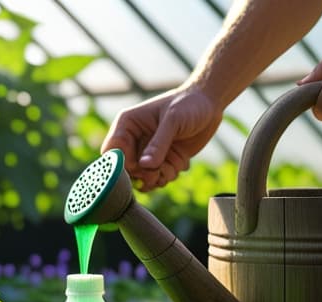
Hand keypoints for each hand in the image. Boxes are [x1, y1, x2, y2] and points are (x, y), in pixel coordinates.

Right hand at [101, 86, 222, 190]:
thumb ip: (159, 144)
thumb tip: (145, 166)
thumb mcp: (173, 120)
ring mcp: (148, 152)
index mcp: (127, 124)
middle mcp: (134, 140)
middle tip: (160, 170)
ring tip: (173, 165)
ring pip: (142, 178)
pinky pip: (158, 178)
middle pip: (126, 170)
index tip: (142, 167)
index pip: (112, 152)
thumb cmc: (189, 104)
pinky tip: (181, 162)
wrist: (209, 106)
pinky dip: (169, 176)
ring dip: (159, 177)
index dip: (122, 164)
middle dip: (144, 174)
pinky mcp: (162, 161)